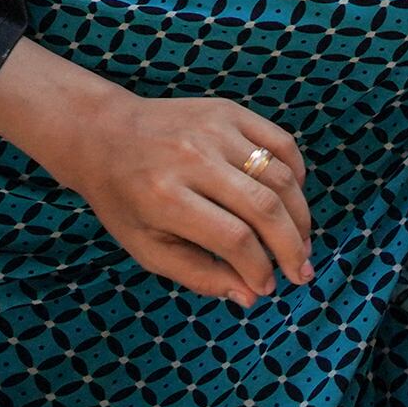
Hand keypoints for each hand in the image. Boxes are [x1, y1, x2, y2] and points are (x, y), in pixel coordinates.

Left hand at [0, 41, 313, 306]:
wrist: (105, 134)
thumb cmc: (124, 199)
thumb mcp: (146, 247)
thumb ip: (198, 274)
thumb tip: (251, 296)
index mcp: (165, 197)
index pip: (234, 239)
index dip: (259, 269)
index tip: (267, 287)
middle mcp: (193, 158)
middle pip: (264, 207)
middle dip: (291, 247)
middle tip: (301, 273)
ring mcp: (214, 129)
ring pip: (280, 176)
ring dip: (301, 216)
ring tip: (302, 243)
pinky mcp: (229, 111)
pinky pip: (280, 142)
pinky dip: (297, 173)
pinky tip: (294, 200)